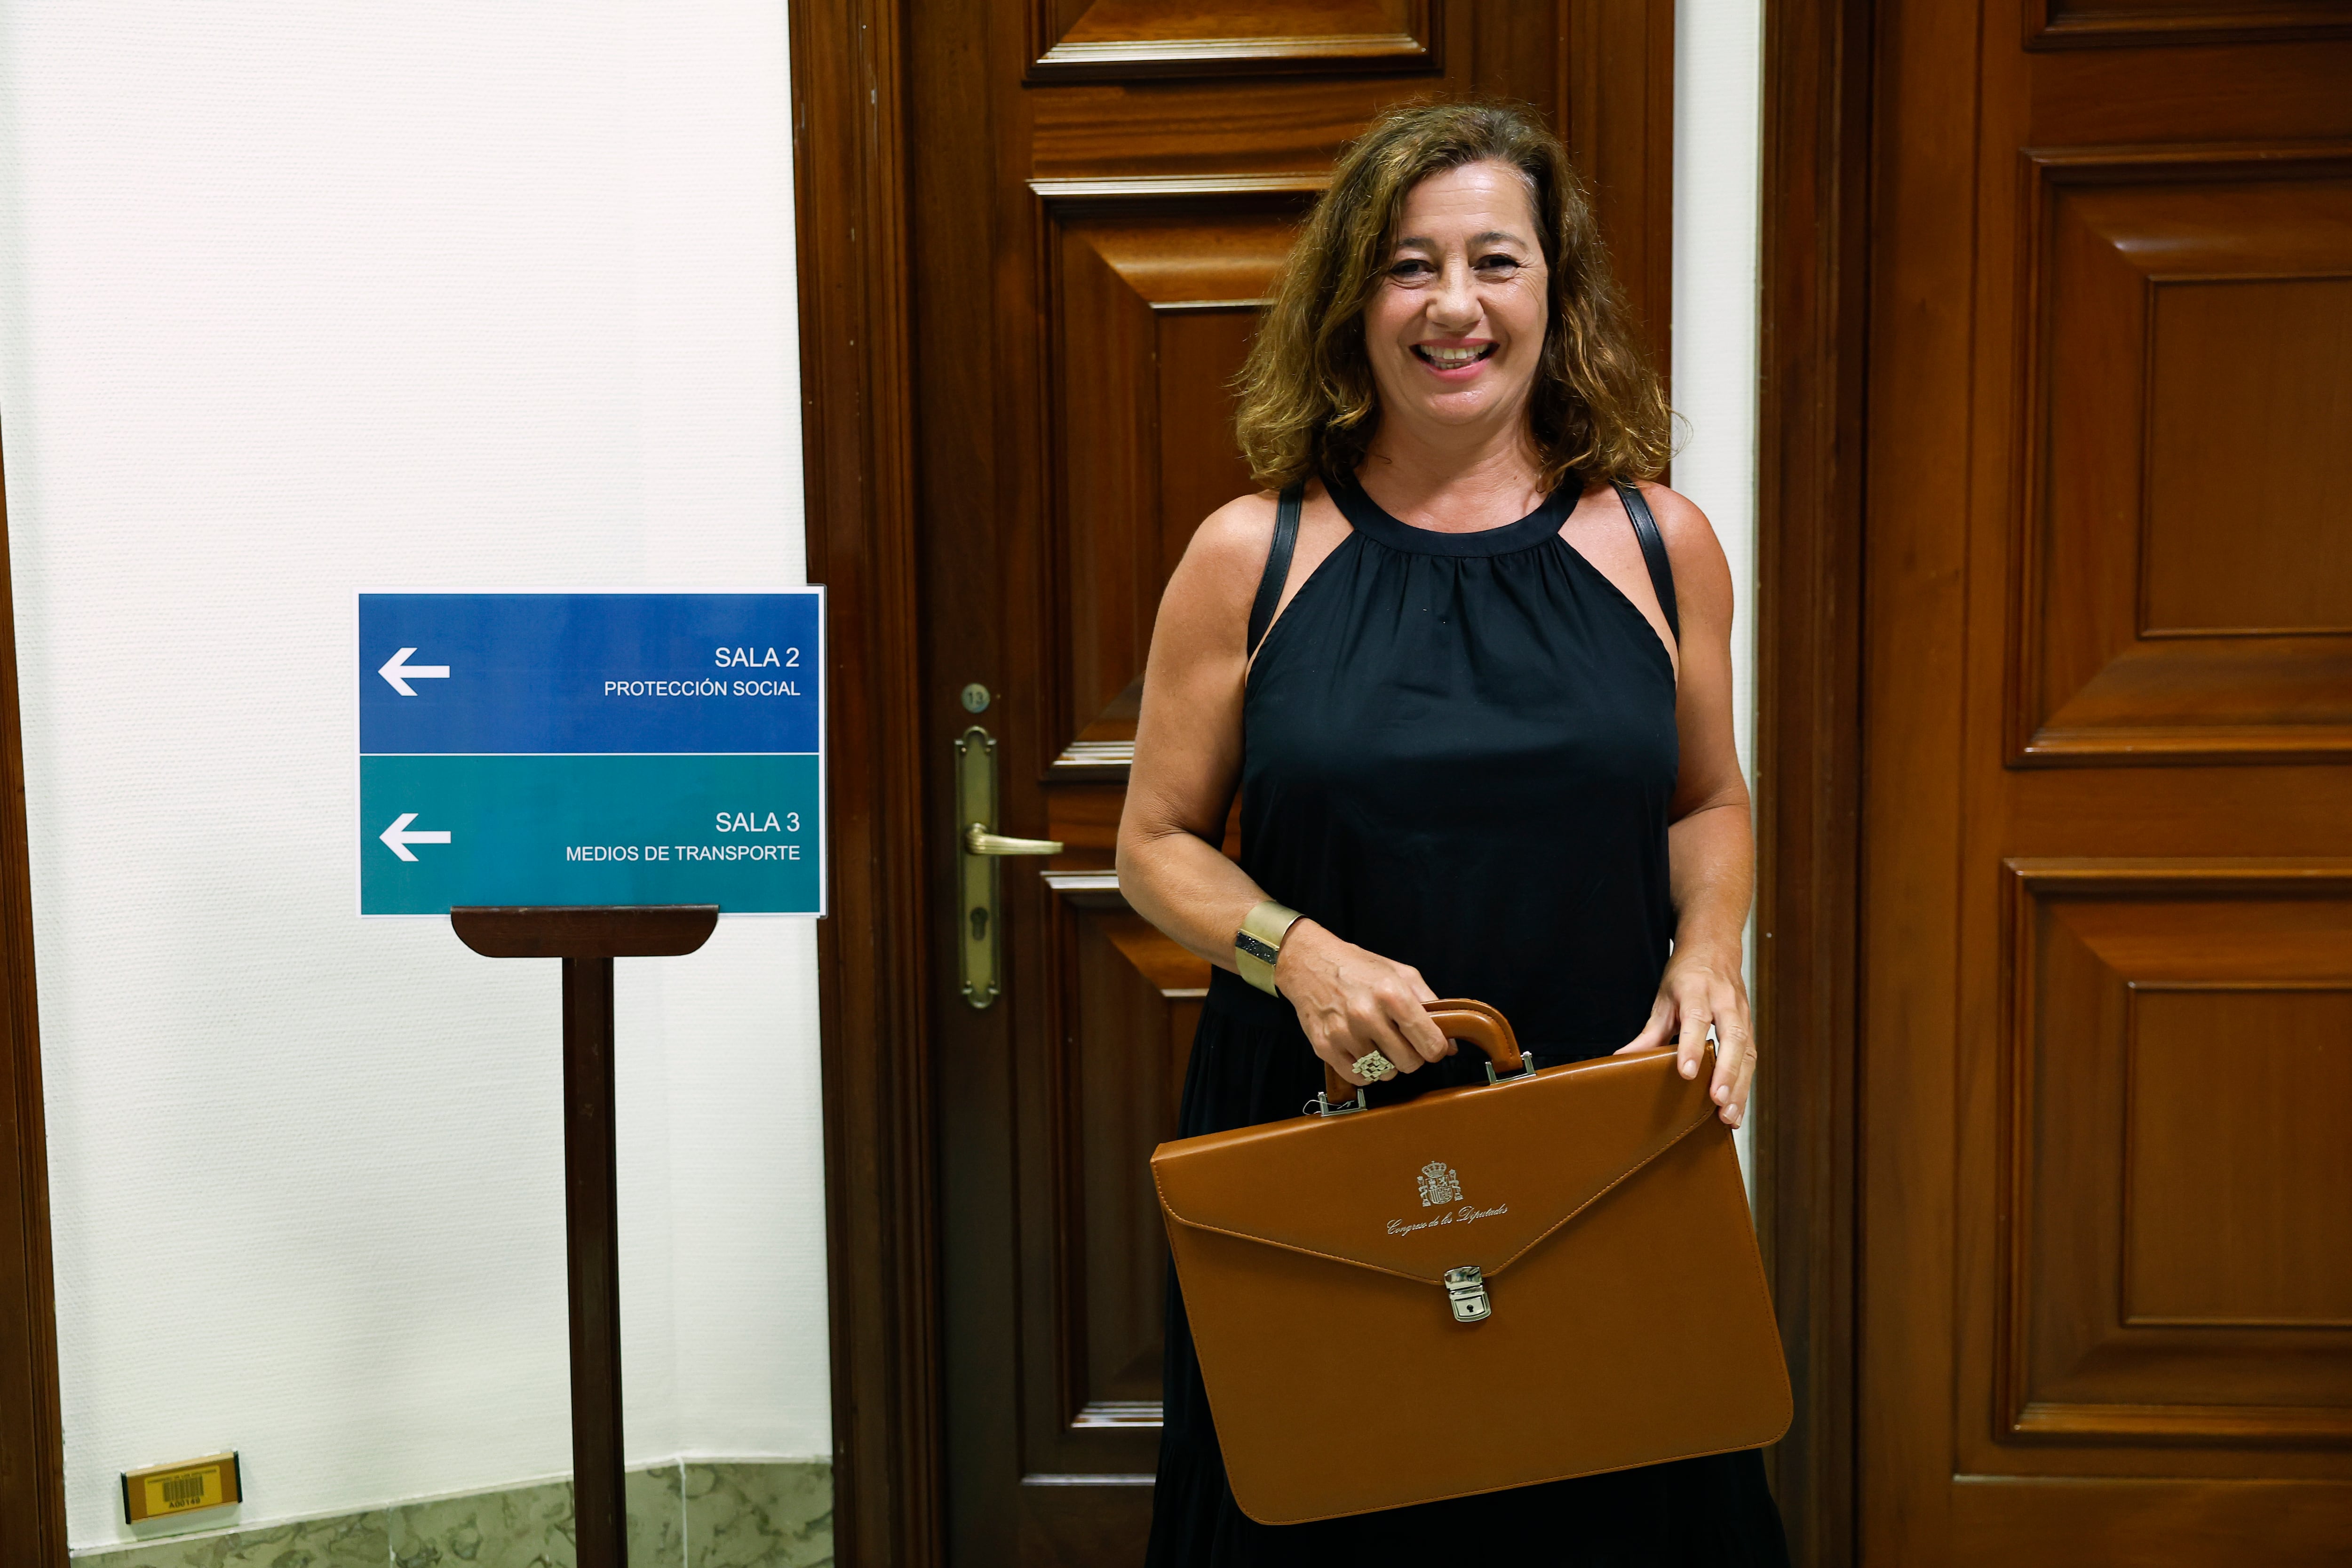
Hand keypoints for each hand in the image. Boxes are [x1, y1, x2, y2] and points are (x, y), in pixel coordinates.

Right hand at [1272, 921, 1452, 1084]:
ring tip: (1377, 1041)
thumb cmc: (1358, 968)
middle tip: (1401, 1041)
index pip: (1430, 1044)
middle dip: (1411, 1056)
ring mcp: (1344, 1033)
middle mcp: (1367, 1015)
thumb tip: (1449, 1045)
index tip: (1430, 1046)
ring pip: (1385, 1073)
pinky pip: (1359, 1077)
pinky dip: (1365, 1070)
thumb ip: (1430, 1005)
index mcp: (1392, 994)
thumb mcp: (1401, 974)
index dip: (1435, 1049)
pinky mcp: (1325, 1047)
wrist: (1309, 963)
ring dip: (1386, 1062)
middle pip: (1409, 1063)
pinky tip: (1362, 1051)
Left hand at [1616, 945, 1750, 1127]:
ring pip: (1748, 1051)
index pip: (1696, 1019)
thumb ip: (1649, 1032)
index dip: (1691, 1046)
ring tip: (1728, 1115)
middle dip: (1726, 1071)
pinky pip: (1752, 1058)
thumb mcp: (1663, 998)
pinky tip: (1736, 1110)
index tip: (1686, 1073)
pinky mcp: (1751, 1027)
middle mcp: (1725, 1001)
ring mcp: (1742, 1014)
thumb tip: (1624, 1060)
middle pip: (1733, 1036)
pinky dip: (1745, 1085)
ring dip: (1740, 1086)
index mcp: (1698, 990)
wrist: (1715, 948)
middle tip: (1717, 1100)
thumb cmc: (1686, 976)